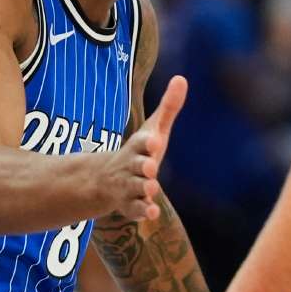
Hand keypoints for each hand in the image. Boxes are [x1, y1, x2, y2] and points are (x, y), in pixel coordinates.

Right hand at [94, 75, 186, 220]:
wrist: (108, 179)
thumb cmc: (140, 151)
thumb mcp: (154, 129)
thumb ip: (169, 106)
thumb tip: (182, 78)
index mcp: (138, 146)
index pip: (141, 142)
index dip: (147, 142)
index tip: (155, 141)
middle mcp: (131, 166)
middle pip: (136, 165)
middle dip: (143, 166)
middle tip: (151, 166)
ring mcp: (128, 185)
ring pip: (134, 188)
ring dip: (143, 188)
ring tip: (151, 188)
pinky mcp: (129, 205)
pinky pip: (134, 209)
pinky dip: (142, 211)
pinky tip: (151, 213)